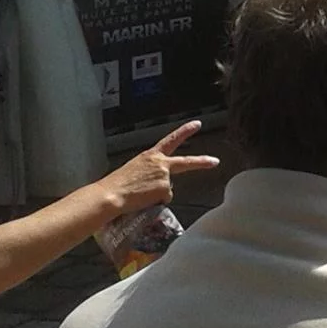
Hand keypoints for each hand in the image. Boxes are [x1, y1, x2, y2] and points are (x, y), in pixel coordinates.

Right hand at [101, 121, 218, 216]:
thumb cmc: (117, 185)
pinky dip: (156, 203)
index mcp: (150, 156)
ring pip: (167, 189)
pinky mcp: (165, 189)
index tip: (197, 124)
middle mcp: (160, 163)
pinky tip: (144, 200)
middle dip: (202, 162)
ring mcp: (164, 176)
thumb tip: (157, 184)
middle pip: (186, 162)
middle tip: (215, 161)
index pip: (170, 139)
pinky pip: (164, 200)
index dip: (185, 131)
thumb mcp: (134, 170)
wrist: (111, 195)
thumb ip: (150, 172)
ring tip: (140, 195)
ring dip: (157, 194)